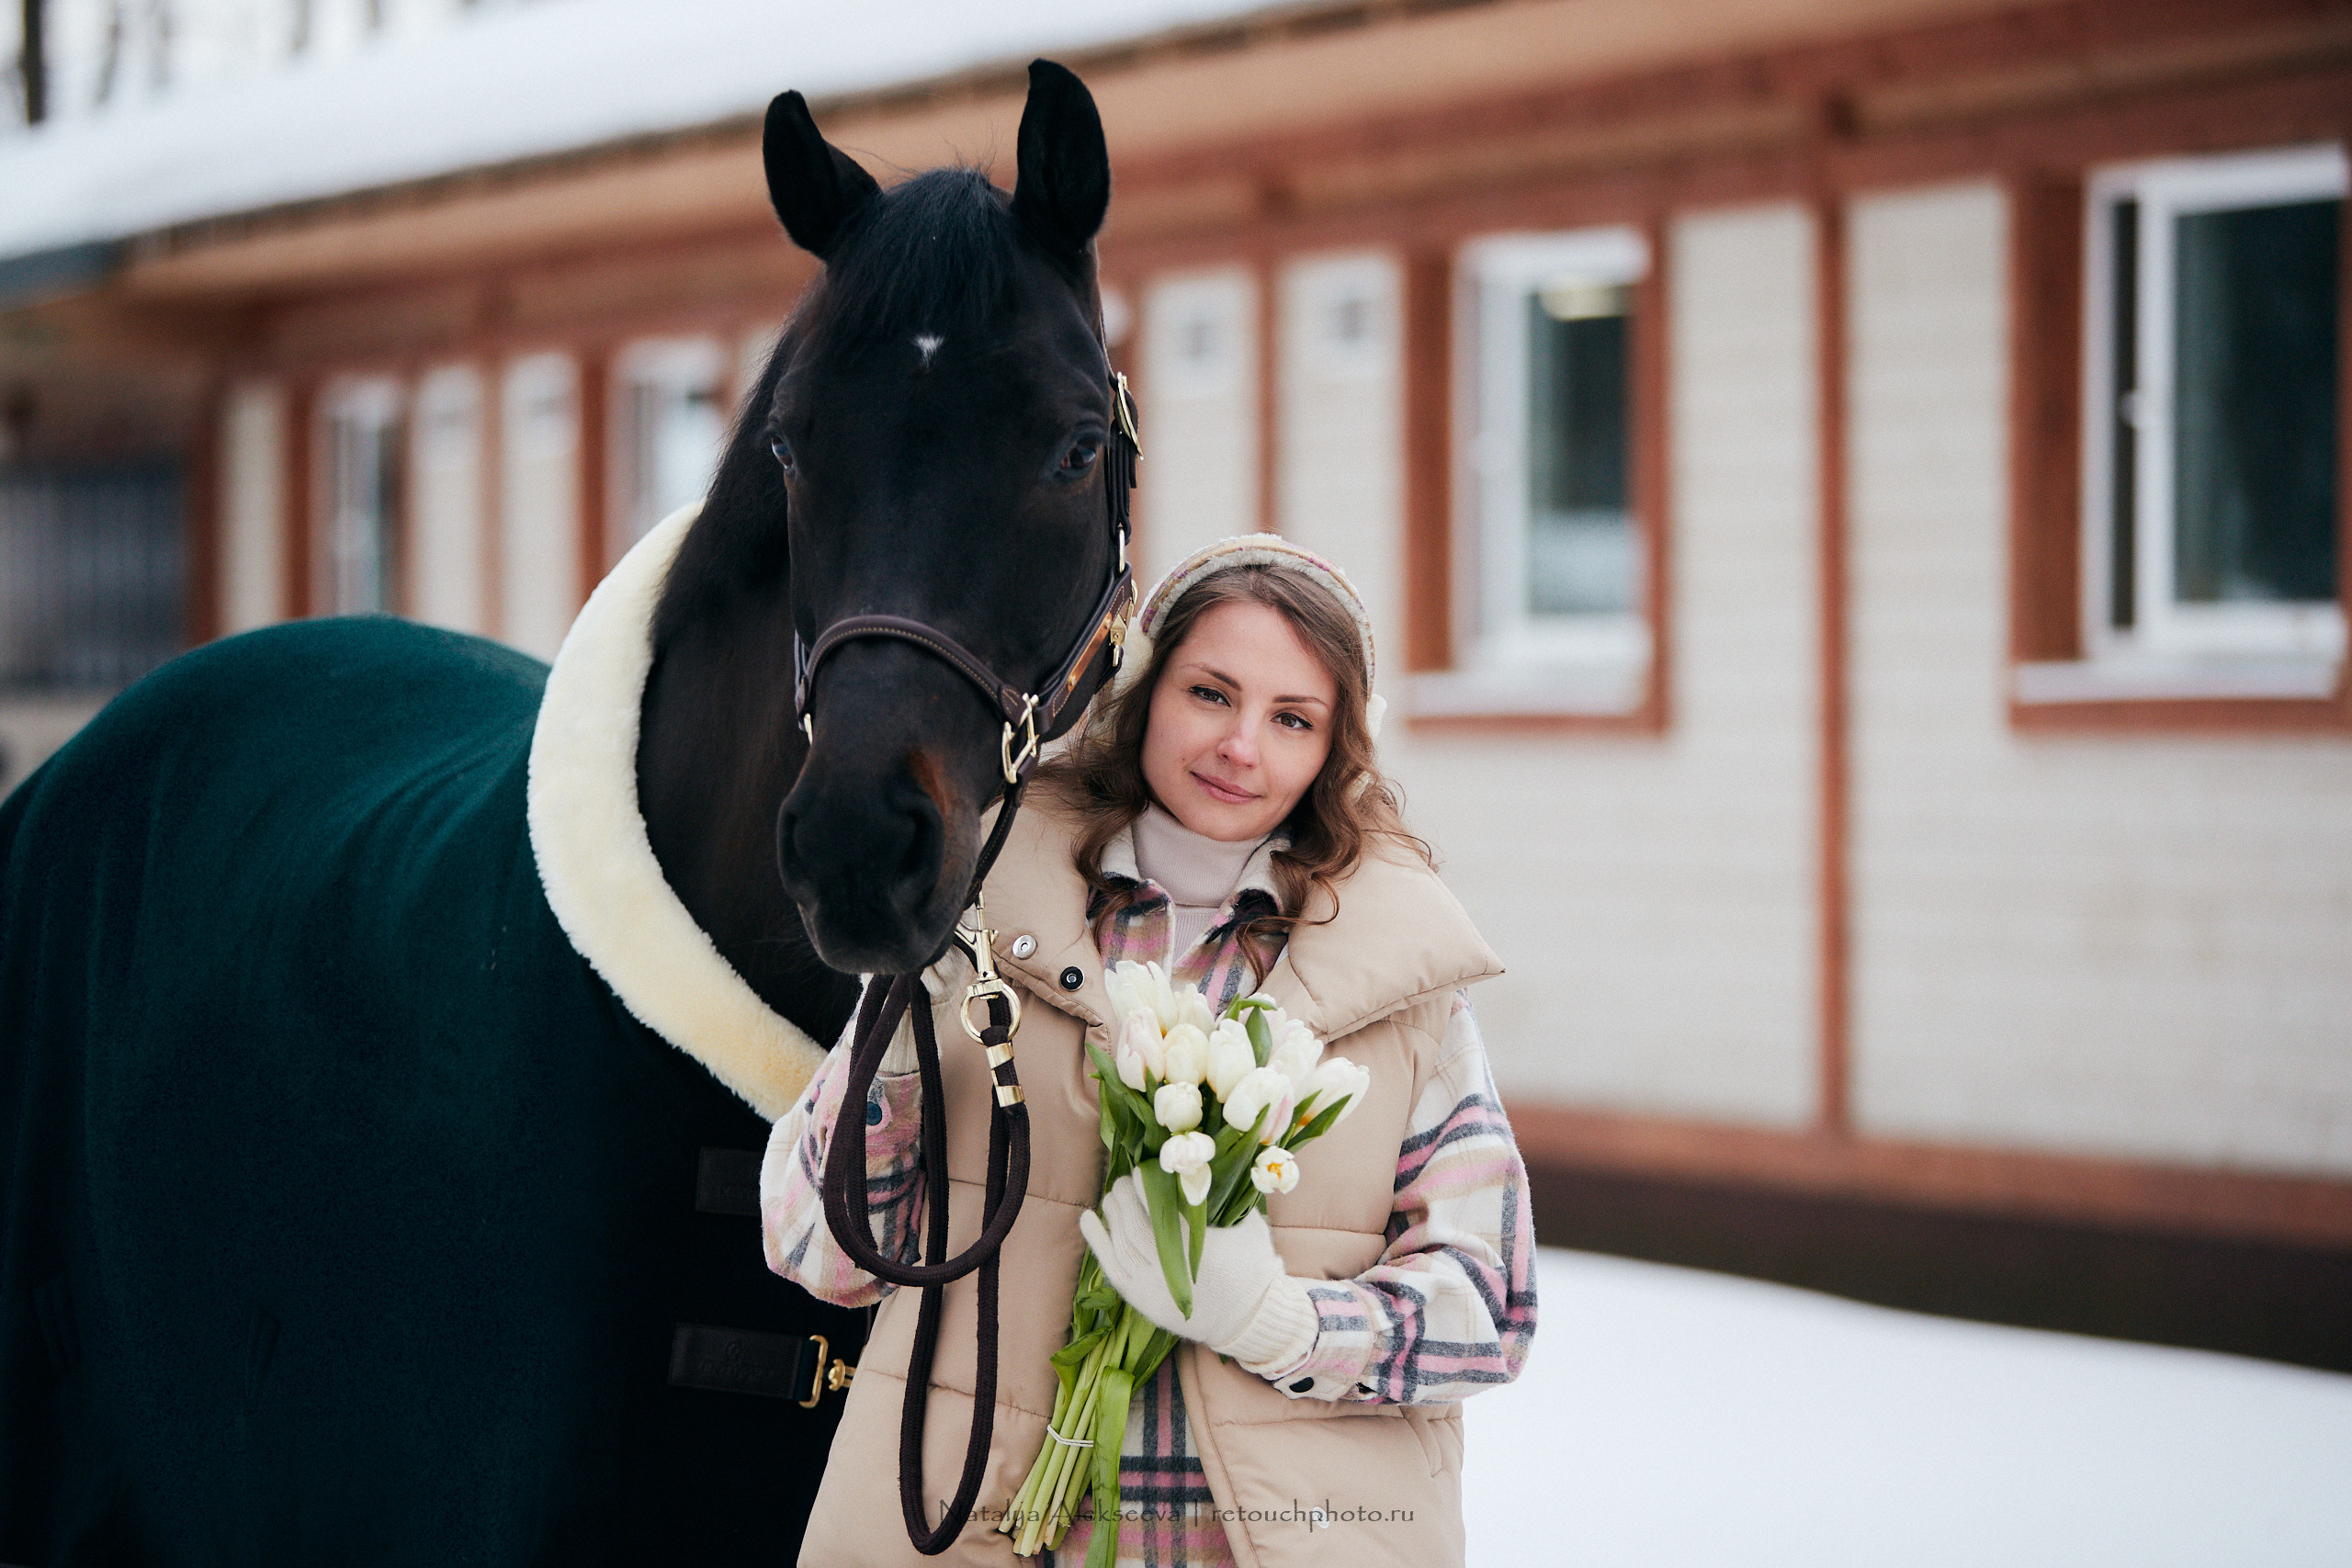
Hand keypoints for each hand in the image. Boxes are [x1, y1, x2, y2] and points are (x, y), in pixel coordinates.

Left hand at [1078, 1174, 1314, 1370]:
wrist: (1251, 1318)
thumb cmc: (1255, 1266)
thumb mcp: (1250, 1225)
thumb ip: (1232, 1195)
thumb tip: (1210, 1160)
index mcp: (1201, 1254)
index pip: (1160, 1216)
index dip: (1144, 1191)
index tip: (1140, 1171)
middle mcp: (1171, 1275)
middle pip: (1134, 1231)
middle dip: (1124, 1201)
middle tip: (1123, 1180)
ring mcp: (1154, 1291)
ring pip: (1121, 1248)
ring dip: (1112, 1217)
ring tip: (1111, 1195)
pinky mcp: (1143, 1302)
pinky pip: (1113, 1270)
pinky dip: (1098, 1243)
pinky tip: (1088, 1219)